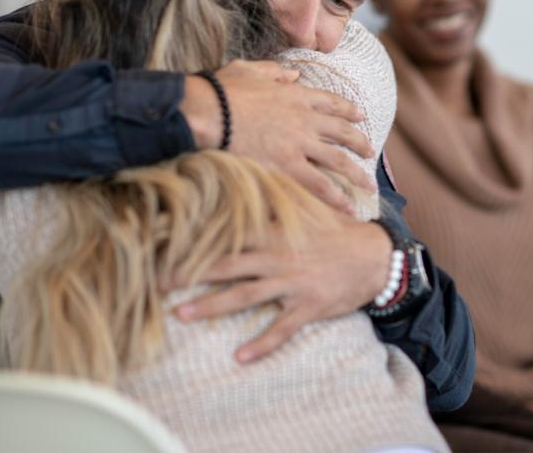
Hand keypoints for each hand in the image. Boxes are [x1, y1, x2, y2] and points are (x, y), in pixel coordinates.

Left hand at [173, 216, 391, 362]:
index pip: (228, 233)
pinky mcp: (308, 307)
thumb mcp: (307, 208)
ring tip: (183, 316)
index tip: (168, 240)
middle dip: (191, 274)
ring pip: (246, 297)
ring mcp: (292, 283)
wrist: (374, 256)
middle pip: (227, 265)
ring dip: (212, 307)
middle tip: (158, 282)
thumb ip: (277, 196)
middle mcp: (278, 257)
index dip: (198, 236)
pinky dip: (262, 344)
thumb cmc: (336, 230)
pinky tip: (240, 357)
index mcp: (275, 231)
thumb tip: (250, 174)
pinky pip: (281, 328)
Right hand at [180, 59, 375, 213]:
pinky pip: (319, 185)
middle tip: (370, 152)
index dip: (349, 110)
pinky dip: (337, 198)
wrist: (209, 112)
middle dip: (360, 143)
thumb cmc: (223, 91)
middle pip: (343, 132)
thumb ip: (275, 71)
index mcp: (297, 95)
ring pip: (339, 161)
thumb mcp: (250, 70)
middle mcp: (305, 119)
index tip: (360, 116)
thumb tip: (293, 72)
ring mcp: (299, 144)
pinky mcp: (288, 166)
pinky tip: (349, 208)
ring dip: (358, 174)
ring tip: (370, 186)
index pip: (332, 103)